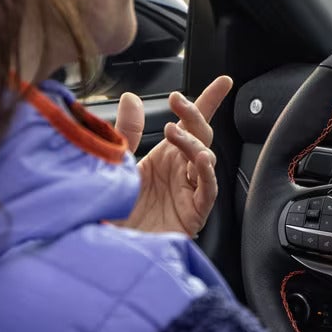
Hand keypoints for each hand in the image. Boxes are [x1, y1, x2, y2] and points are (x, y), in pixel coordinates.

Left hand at [121, 75, 232, 236]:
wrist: (107, 248)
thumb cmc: (114, 210)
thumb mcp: (117, 163)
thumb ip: (127, 131)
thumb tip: (132, 98)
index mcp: (164, 157)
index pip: (190, 124)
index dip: (208, 102)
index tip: (223, 82)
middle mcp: (179, 171)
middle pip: (201, 136)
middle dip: (195, 115)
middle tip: (178, 102)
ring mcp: (187, 191)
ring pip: (205, 158)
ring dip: (194, 143)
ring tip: (174, 134)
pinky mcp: (192, 213)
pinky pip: (208, 189)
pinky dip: (206, 174)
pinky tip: (199, 162)